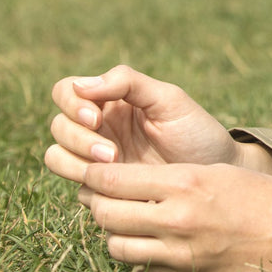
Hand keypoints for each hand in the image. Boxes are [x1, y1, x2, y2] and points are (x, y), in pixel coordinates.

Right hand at [45, 65, 271, 183]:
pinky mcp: (102, 188)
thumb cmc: (196, 131)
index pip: (67, 91)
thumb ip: (128, 83)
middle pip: (59, 125)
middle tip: (112, 152)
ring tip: (114, 165)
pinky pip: (76, 186)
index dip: (71, 103)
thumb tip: (81, 84)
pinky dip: (86, 184)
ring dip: (74, 161)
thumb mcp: (169, 100)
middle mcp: (98, 128)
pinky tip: (116, 187)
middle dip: (78, 138)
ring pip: (56, 155)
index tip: (95, 117)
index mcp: (111, 100)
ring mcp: (97, 159)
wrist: (215, 173)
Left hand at [79, 161, 271, 271]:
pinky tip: (151, 245)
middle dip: (96, 204)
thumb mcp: (216, 172)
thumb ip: (170, 178)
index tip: (90, 173)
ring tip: (126, 223)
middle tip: (100, 198)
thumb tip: (125, 183)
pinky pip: (143, 270)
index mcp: (185, 183)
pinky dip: (140, 256)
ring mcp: (179, 254)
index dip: (93, 176)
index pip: (113, 180)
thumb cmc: (261, 196)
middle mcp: (176, 219)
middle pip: (106, 214)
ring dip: (114, 233)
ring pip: (116, 246)